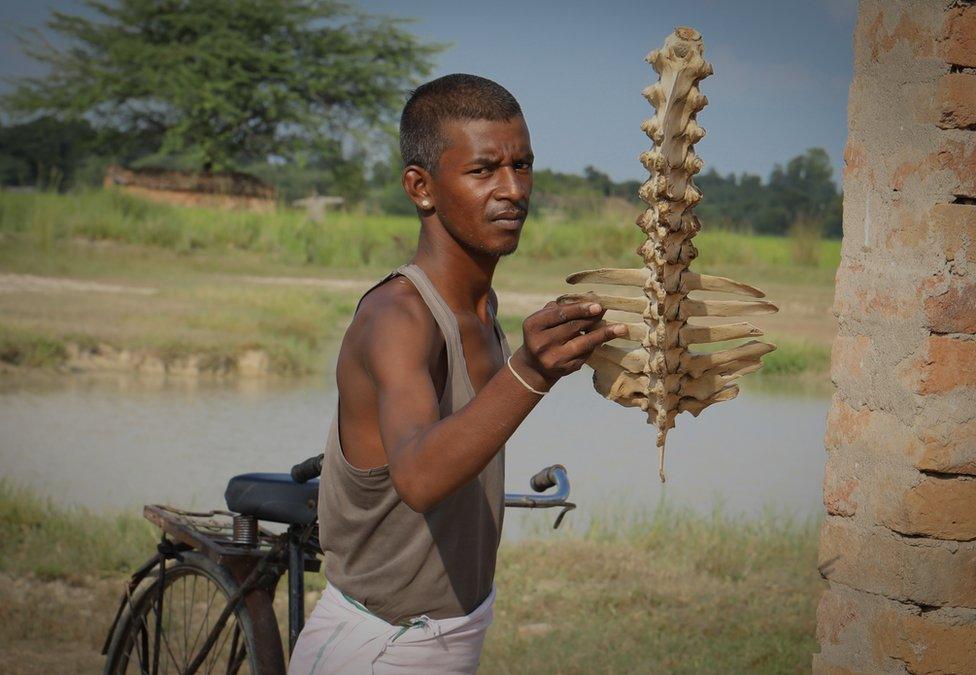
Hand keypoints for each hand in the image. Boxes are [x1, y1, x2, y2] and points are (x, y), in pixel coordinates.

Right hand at [511, 301, 625, 389]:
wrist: (534, 366)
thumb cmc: (543, 334)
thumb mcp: (545, 319)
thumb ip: (564, 307)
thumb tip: (592, 295)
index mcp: (533, 325)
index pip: (560, 314)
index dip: (580, 308)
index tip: (597, 304)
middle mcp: (540, 343)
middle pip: (573, 326)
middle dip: (592, 318)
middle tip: (607, 310)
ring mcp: (552, 358)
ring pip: (583, 342)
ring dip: (603, 334)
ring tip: (621, 328)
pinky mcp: (564, 370)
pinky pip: (585, 355)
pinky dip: (595, 345)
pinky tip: (605, 339)